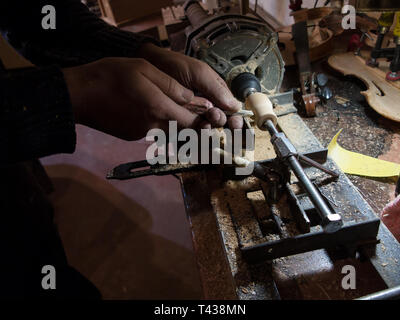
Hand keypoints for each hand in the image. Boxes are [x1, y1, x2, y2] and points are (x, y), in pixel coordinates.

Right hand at [63, 56, 241, 140]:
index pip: (192, 121)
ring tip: (180, 114)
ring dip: (178, 126)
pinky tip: (154, 112)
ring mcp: (141, 133)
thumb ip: (172, 86)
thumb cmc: (110, 76)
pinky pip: (154, 132)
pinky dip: (160, 125)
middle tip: (203, 119)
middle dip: (195, 126)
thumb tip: (195, 100)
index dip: (205, 119)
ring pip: (170, 133)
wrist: (79, 95)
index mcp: (158, 108)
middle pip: (184, 132)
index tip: (212, 115)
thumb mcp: (144, 69)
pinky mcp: (132, 135)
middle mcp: (153, 125)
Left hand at [138, 43, 242, 129]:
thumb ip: (216, 89)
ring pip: (205, 133)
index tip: (234, 123)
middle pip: (219, 125)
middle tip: (213, 117)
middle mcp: (205, 109)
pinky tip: (192, 136)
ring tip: (204, 126)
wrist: (148, 66)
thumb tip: (236, 106)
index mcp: (215, 96)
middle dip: (220, 124)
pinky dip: (192, 139)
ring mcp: (192, 118)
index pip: (230, 113)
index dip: (234, 120)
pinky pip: (188, 136)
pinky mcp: (178, 125)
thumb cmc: (174, 65)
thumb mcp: (199, 73)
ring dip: (207, 133)